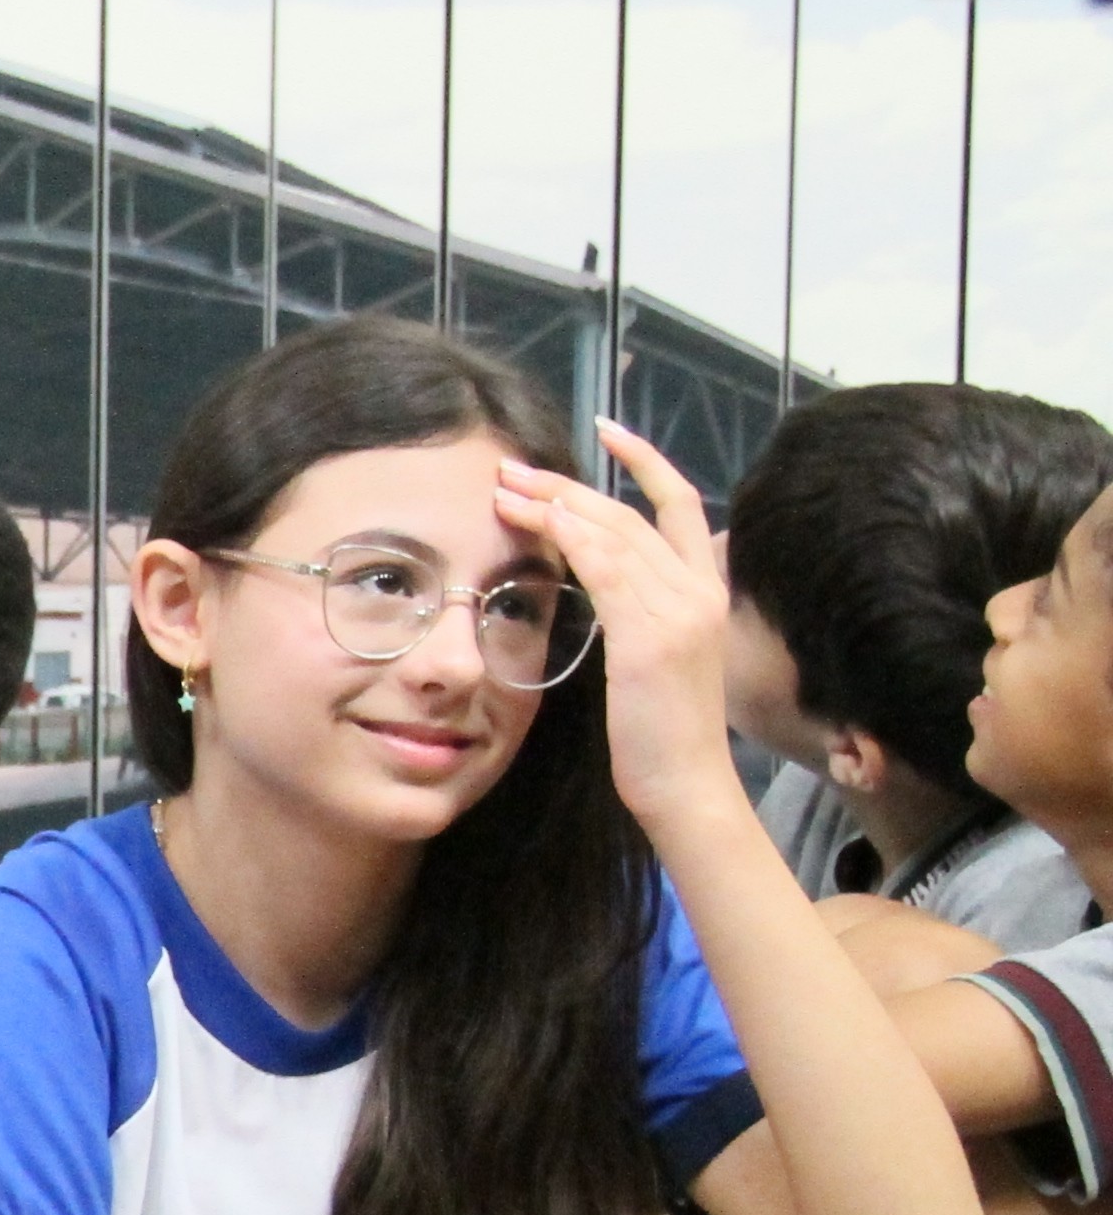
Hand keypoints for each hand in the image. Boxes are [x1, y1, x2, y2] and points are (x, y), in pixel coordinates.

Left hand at [502, 426, 738, 828]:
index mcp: (706, 591)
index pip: (680, 504)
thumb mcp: (657, 659)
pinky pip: (610, 573)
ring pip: (615, 534)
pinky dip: (574, 542)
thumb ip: (640, 612)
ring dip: (556, 507)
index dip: (645, 462)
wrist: (686, 785)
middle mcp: (700, 592)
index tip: (606, 429)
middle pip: (630, 513)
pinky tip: (539, 525)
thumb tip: (604, 580)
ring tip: (507, 491)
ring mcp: (680, 613)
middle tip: (514, 469)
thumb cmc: (661, 733)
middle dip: (568, 486)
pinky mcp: (653, 641)